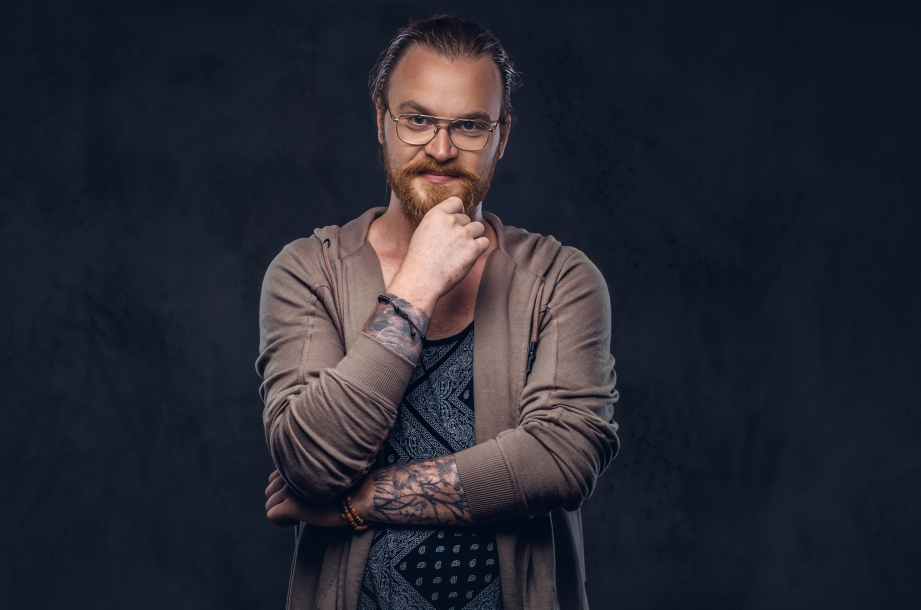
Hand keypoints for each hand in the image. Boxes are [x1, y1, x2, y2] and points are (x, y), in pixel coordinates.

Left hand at [264, 470, 344, 527]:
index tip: (299, 497)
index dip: (282, 490)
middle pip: (269, 492)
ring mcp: (290, 490)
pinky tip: (297, 521)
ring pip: (269, 504)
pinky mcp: (292, 505)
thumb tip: (293, 489)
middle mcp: (290, 475)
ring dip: (282, 511)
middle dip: (281, 502)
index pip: (273, 478)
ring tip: (300, 515)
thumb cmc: (346, 489)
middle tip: (300, 507)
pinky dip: (282, 522)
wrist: (359, 496)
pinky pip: (272, 515)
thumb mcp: (322, 478)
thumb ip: (304, 477)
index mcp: (297, 466)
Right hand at [388, 197, 488, 313]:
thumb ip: (439, 223)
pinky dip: (479, 249)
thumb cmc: (419, 260)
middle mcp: (451, 221)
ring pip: (478, 228)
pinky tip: (468, 257)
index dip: (458, 211)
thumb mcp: (423, 232)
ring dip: (473, 237)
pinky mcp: (473, 248)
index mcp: (436, 214)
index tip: (455, 222)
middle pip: (467, 218)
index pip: (456, 202)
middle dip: (462, 230)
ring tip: (460, 251)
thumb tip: (454, 219)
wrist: (421, 280)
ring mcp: (463, 234)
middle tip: (452, 246)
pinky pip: (484, 242)